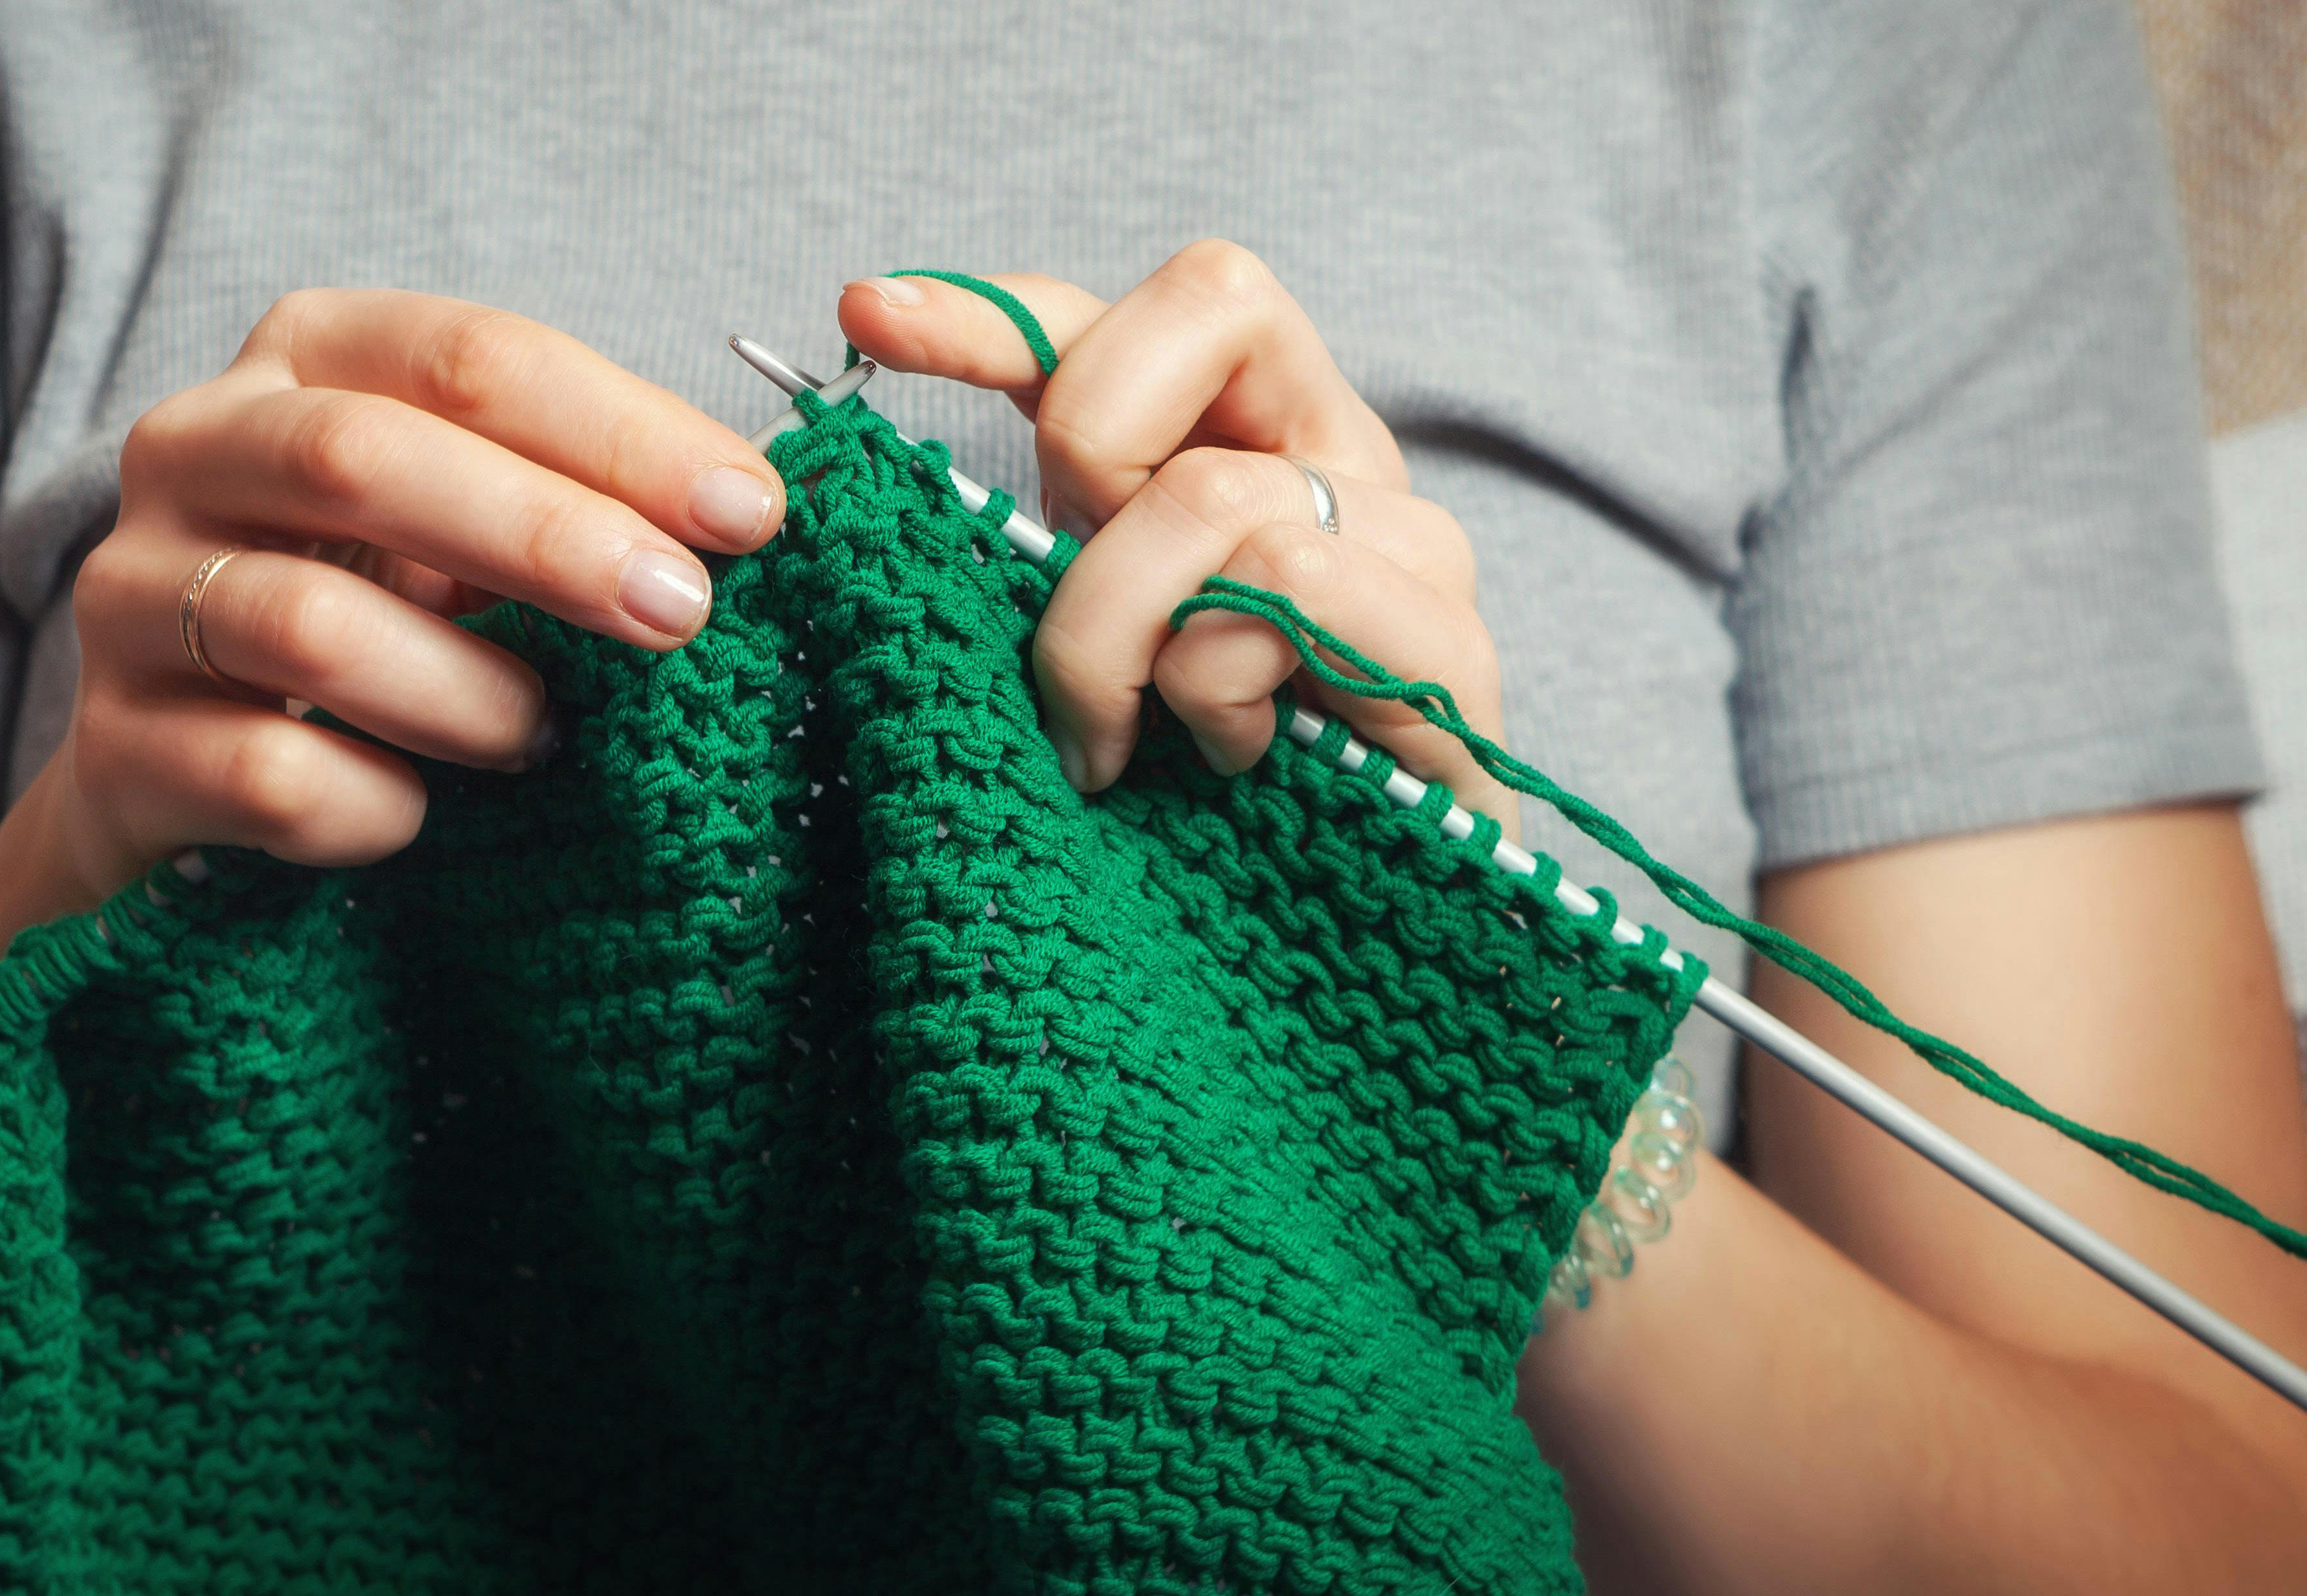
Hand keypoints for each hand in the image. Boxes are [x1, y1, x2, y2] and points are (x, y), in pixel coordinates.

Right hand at [42, 290, 788, 906]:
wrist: (195, 788)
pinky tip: (419, 815)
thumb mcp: (475, 534)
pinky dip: (377, 807)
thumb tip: (747, 515)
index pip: (466, 358)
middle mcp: (193, 451)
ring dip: (464, 693)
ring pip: (304, 629)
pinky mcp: (112, 749)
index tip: (750, 515)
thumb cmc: (387, 628)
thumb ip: (582, 505)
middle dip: (545, 539)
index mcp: (303, 360)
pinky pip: (269, 777)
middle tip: (679, 615)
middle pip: (363, 461)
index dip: (619, 431)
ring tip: (539, 735)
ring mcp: (129, 600)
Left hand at [836, 242, 1512, 830]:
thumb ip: (1018, 550)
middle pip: (1212, 304)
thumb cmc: (1187, 804)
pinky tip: (1226, 761)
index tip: (863, 314)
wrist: (1339, 965)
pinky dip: (1210, 682)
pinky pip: (1287, 586)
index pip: (1122, 313)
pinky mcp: (1450, 648)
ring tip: (1126, 743)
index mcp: (1246, 440)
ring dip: (1117, 629)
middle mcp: (1342, 459)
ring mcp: (1412, 544)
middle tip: (1066, 612)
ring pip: (1216, 486)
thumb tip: (872, 457)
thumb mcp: (1076, 647)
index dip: (991, 303)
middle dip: (1089, 445)